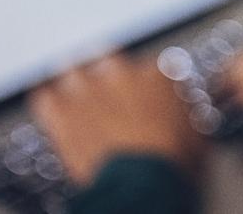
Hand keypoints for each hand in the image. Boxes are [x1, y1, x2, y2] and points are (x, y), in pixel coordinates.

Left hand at [29, 54, 206, 186]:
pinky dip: (45, 100)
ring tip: (70, 82)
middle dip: (106, 68)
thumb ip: (188, 120)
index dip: (151, 82)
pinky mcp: (62, 115)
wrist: (141, 184)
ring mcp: (89, 93)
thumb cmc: (170, 163)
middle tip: (107, 82)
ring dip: (73, 78)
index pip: (155, 66)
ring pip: (73, 71)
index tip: (151, 92)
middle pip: (108, 57)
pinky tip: (45, 99)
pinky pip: (44, 98)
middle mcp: (121, 76)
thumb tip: (191, 123)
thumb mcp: (197, 139)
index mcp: (157, 78)